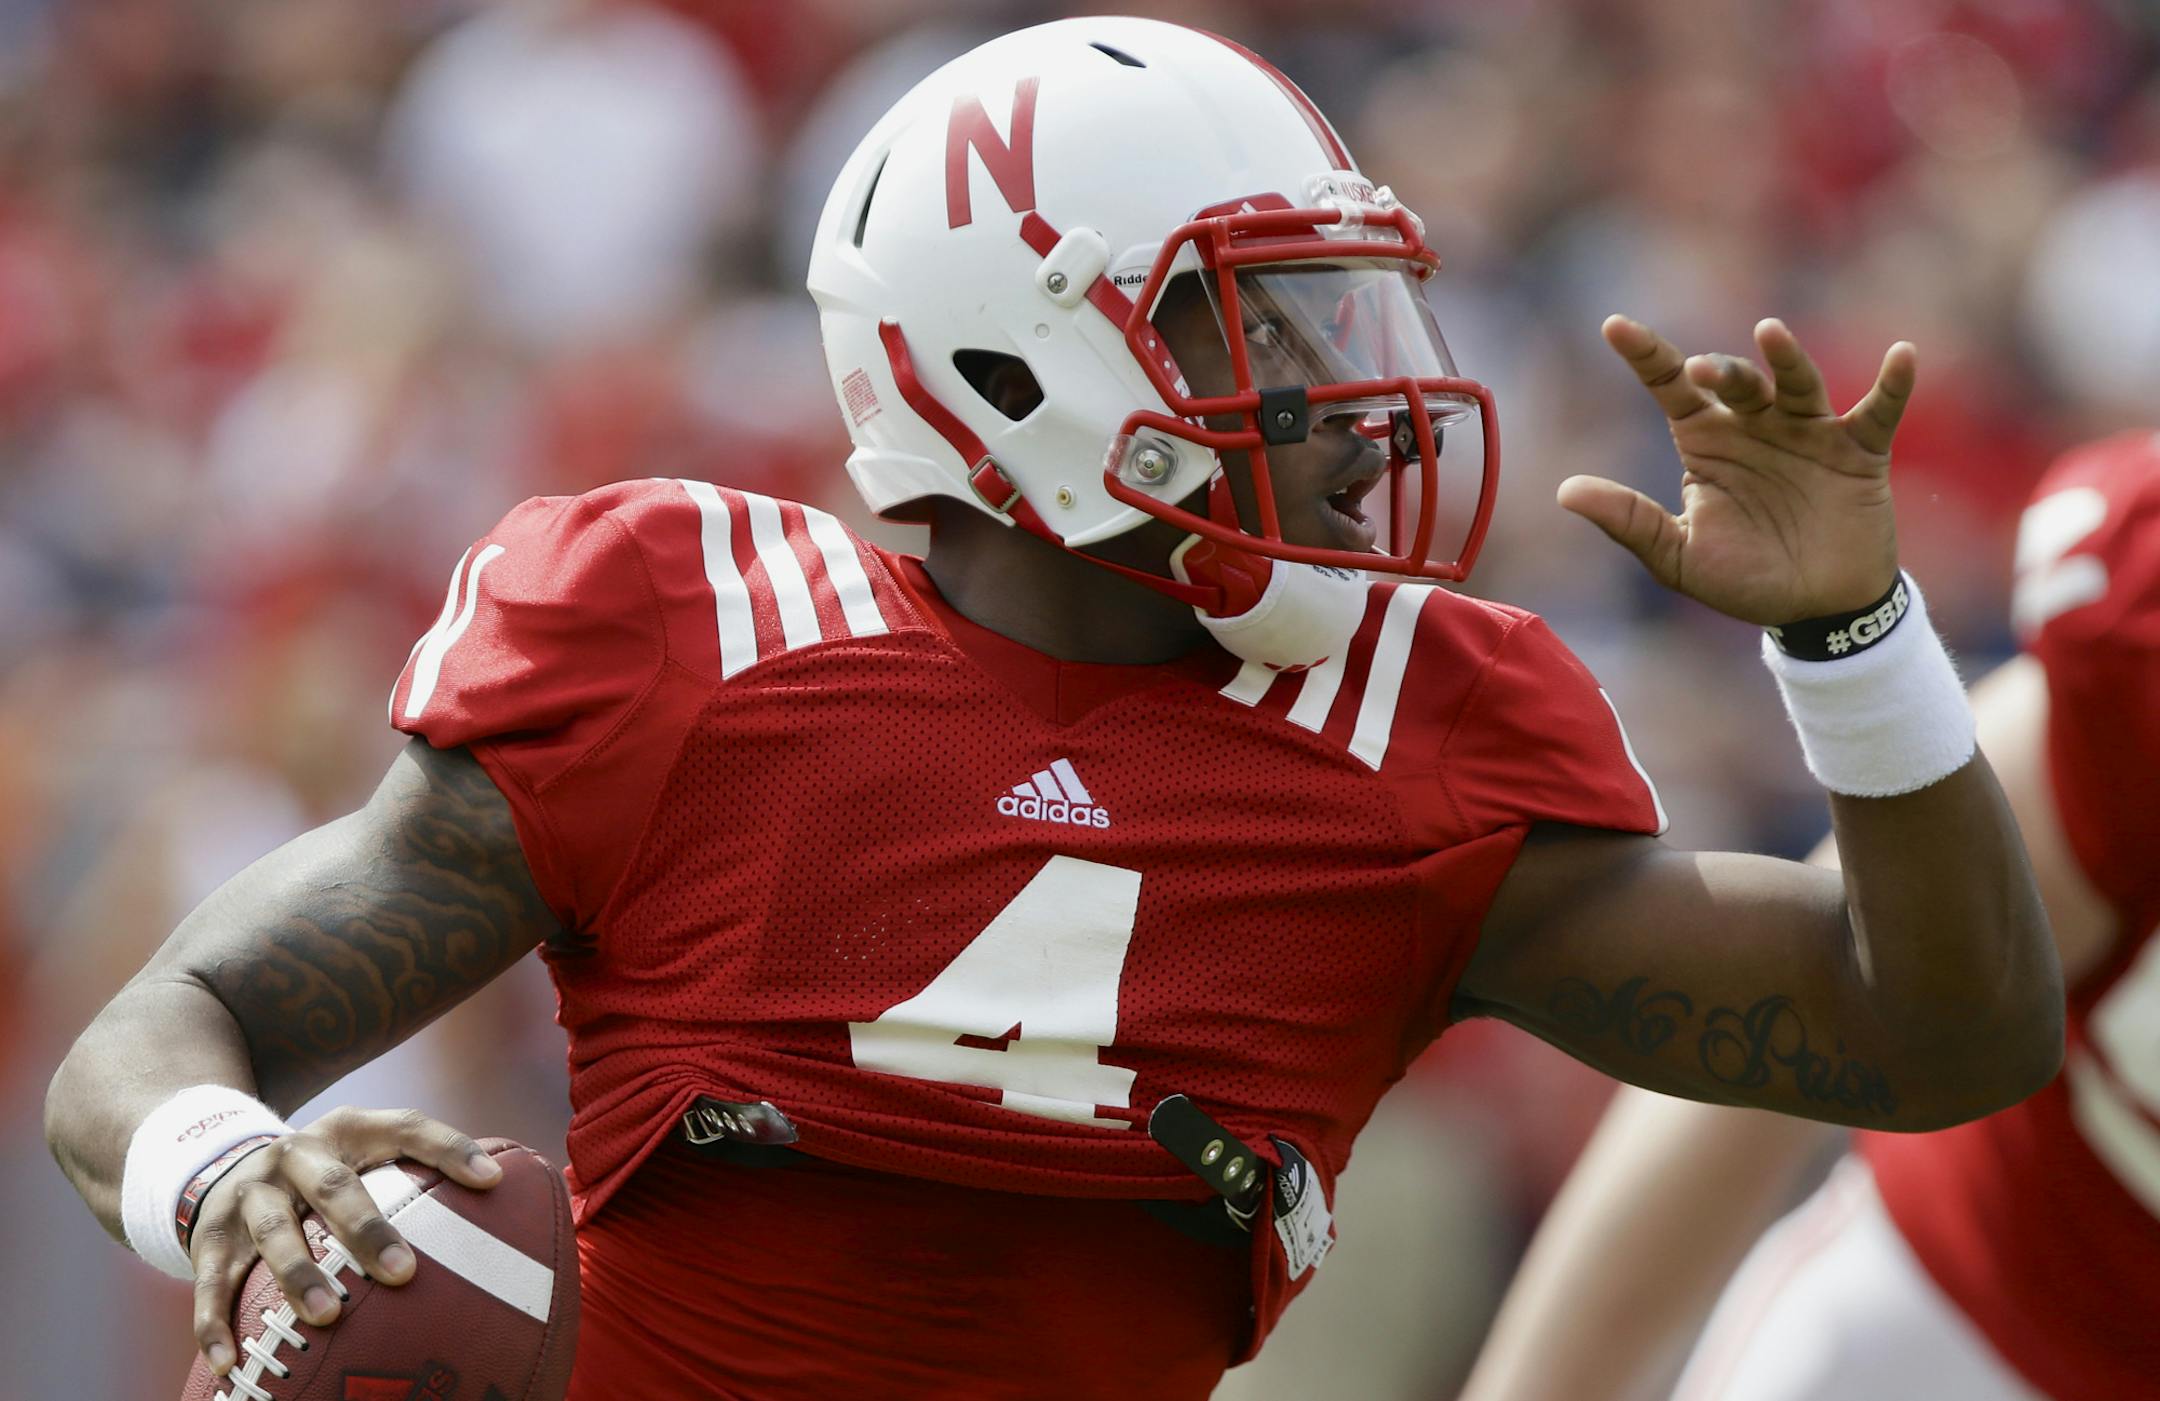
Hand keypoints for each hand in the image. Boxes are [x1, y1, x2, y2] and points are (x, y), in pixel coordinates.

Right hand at [188, 1106, 502, 1376]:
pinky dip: (215, 1324)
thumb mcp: (367, 1155)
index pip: (407, 1128)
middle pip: (333, 1186)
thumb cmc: (326, 1174)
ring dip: (299, 1274)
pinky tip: (229, 1363)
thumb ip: (423, 1176)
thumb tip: (513, 1211)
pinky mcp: (209, 1235)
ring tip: (329, 1315)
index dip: (450, 1148)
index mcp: (349, 1130)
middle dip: (367, 1229)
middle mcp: (296, 1154)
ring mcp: (250, 1193)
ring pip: (274, 1231)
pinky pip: (211, 1282)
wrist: (219, 1160)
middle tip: (404, 1273)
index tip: (491, 1181)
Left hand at [1561, 315, 1914, 625]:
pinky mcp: (1858, 451)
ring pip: (1796, 383)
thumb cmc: (1743, 580)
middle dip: (1721, 373)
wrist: (1815, 613)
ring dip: (1786, 359)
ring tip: (1770, 335)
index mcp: (1705, 442)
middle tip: (1704, 375)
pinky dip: (1892, 385)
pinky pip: (1877, 411)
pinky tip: (1902, 357)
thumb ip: (1628, 521)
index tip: (1613, 326)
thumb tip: (1564, 491)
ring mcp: (1808, 433)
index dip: (1644, 355)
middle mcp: (1754, 426)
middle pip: (1735, 381)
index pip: (1670, 387)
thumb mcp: (1678, 557)